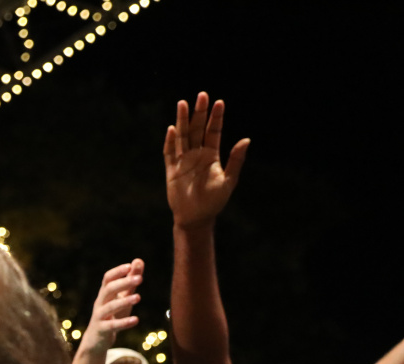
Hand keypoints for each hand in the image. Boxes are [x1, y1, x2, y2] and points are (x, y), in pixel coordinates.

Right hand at [78, 260, 142, 356]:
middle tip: (139, 279)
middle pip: (108, 290)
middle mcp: (100, 303)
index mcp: (104, 294)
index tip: (130, 266)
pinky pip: (112, 325)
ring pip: (109, 307)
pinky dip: (124, 322)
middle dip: (123, 283)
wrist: (96, 340)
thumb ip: (130, 281)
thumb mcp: (122, 297)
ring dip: (124, 301)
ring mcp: (99, 317)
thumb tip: (138, 260)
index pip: (107, 278)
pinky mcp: (102, 330)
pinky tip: (136, 320)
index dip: (117, 272)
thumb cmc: (112, 315)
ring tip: (138, 297)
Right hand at [164, 92, 249, 228]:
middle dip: (199, 112)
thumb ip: (236, 160)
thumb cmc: (214, 201)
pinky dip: (170, 141)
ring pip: (183, 136)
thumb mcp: (229, 180)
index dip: (216, 117)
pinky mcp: (171, 170)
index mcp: (211, 155)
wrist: (196, 217)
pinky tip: (172, 129)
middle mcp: (197, 154)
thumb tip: (246, 140)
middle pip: (197, 129)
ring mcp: (183, 161)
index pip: (213, 131)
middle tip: (202, 95)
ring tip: (182, 104)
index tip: (219, 102)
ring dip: (183, 120)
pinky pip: (170, 153)